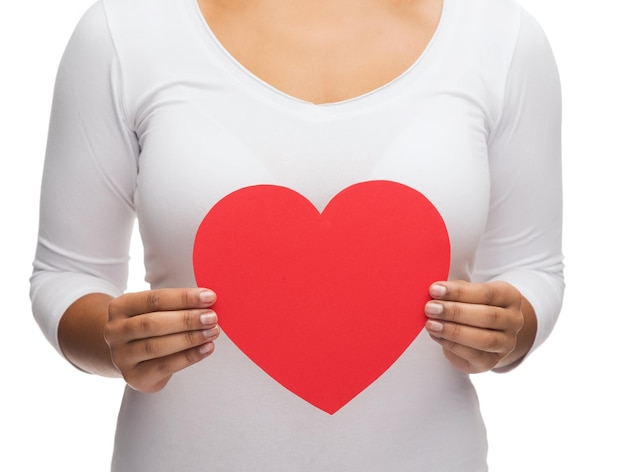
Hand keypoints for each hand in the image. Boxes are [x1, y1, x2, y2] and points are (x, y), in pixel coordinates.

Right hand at [103, 288, 219, 392]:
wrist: (129, 354)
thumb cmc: (150, 325)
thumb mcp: (155, 310)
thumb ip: (176, 306)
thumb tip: (209, 302)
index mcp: (120, 307)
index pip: (155, 299)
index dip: (184, 298)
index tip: (209, 297)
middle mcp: (115, 331)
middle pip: (153, 323)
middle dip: (187, 320)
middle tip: (212, 317)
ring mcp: (121, 356)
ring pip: (157, 346)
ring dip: (190, 338)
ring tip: (212, 332)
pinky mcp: (133, 376)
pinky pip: (164, 366)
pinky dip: (189, 357)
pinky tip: (207, 348)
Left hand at [424, 280, 524, 372]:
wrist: (481, 333)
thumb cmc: (471, 306)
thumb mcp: (468, 293)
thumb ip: (456, 291)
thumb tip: (435, 292)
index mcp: (509, 296)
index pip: (486, 293)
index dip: (459, 292)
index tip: (434, 290)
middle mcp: (514, 320)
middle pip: (488, 316)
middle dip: (455, 312)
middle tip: (430, 308)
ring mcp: (507, 343)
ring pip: (483, 339)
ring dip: (453, 332)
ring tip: (431, 324)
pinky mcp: (492, 362)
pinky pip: (474, 355)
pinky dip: (452, 345)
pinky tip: (436, 336)